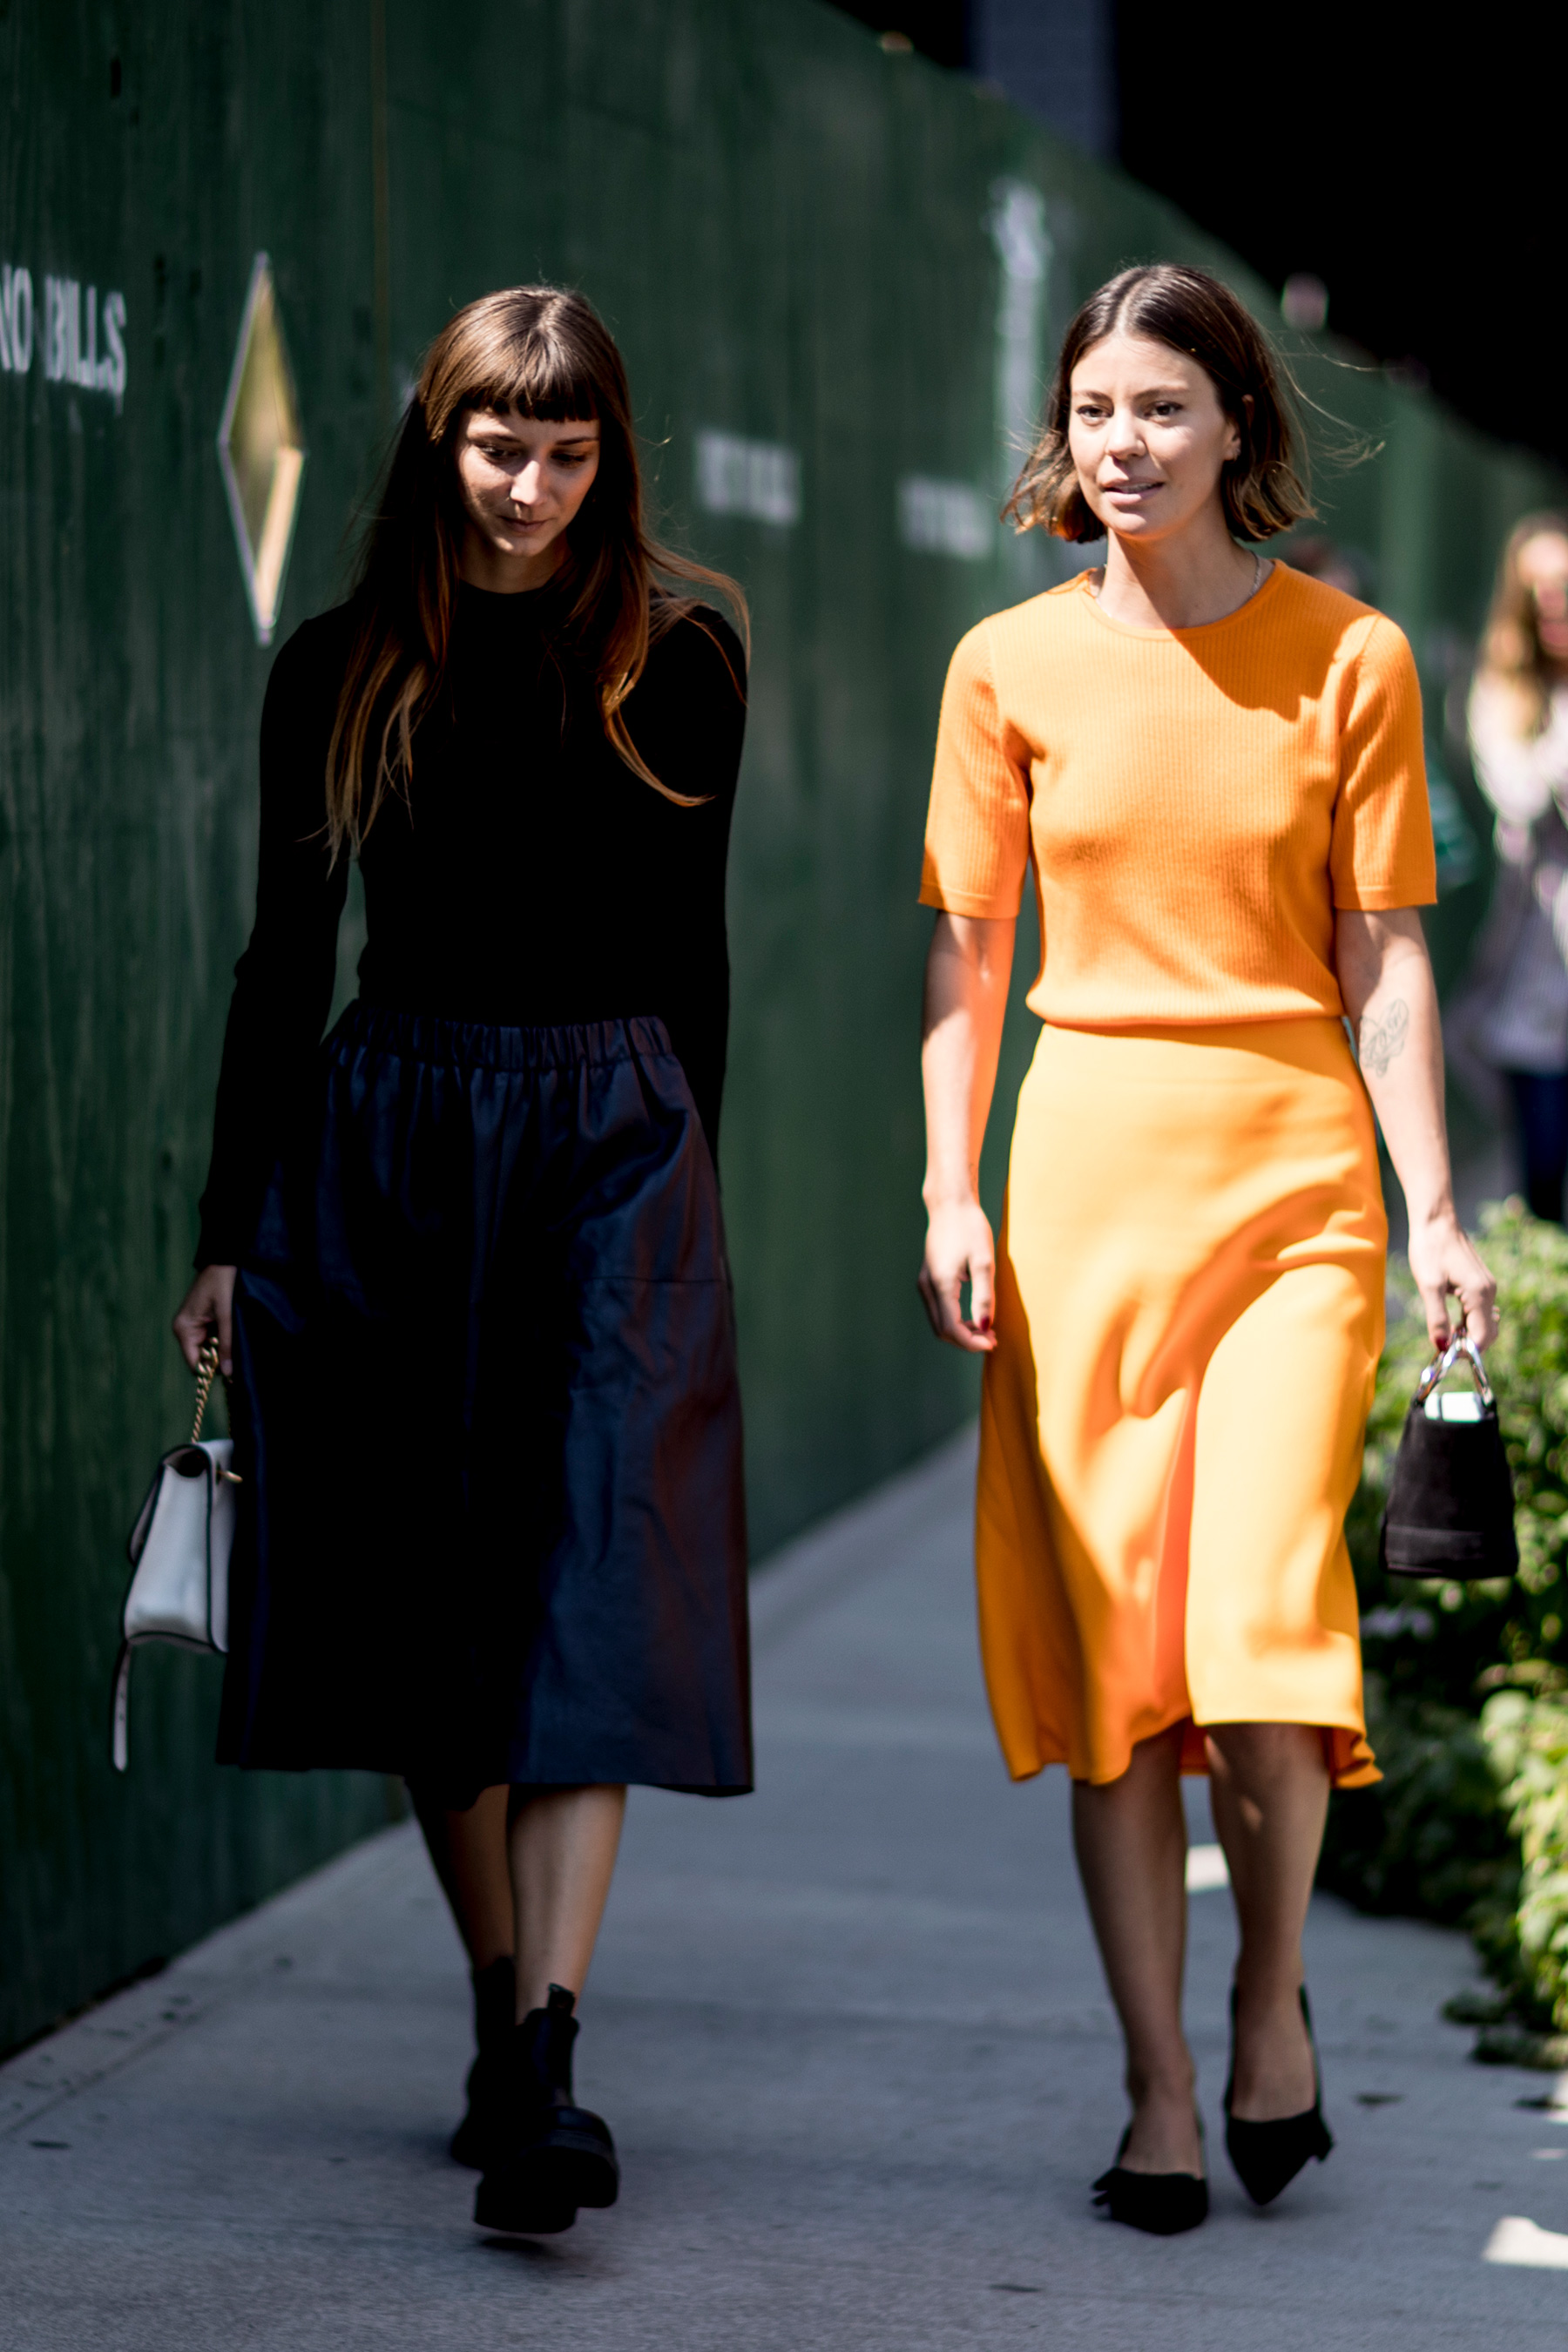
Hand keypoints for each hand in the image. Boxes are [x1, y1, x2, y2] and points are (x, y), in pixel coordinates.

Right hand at [173, 1264, 238, 1377]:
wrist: (223, 1258)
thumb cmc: (223, 1282)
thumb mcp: (227, 1314)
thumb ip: (227, 1344)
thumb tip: (228, 1373)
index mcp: (184, 1329)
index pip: (194, 1363)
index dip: (211, 1371)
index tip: (233, 1374)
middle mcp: (184, 1329)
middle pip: (201, 1357)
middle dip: (220, 1359)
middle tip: (240, 1357)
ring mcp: (193, 1325)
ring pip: (208, 1348)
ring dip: (223, 1349)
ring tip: (239, 1344)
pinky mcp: (201, 1320)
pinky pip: (211, 1338)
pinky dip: (223, 1340)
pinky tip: (235, 1335)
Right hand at [918, 1200, 998, 1352]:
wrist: (950, 1204)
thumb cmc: (970, 1229)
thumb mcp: (984, 1262)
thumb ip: (984, 1297)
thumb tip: (985, 1327)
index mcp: (941, 1285)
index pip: (952, 1328)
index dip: (972, 1342)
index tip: (993, 1342)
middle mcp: (927, 1287)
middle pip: (942, 1330)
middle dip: (967, 1340)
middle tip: (992, 1339)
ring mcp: (924, 1283)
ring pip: (939, 1322)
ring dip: (960, 1331)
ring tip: (985, 1329)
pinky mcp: (927, 1279)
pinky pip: (938, 1310)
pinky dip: (954, 1319)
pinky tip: (972, 1316)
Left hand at [1406, 1213, 1497, 1352]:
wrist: (1435, 1221)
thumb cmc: (1430, 1249)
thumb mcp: (1429, 1286)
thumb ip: (1437, 1318)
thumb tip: (1441, 1347)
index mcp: (1479, 1294)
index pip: (1482, 1337)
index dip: (1467, 1351)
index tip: (1446, 1354)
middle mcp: (1489, 1292)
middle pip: (1487, 1332)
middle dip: (1469, 1345)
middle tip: (1443, 1346)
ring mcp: (1487, 1287)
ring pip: (1484, 1322)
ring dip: (1467, 1334)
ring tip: (1443, 1334)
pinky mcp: (1480, 1283)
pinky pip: (1480, 1311)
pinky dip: (1468, 1322)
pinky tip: (1450, 1322)